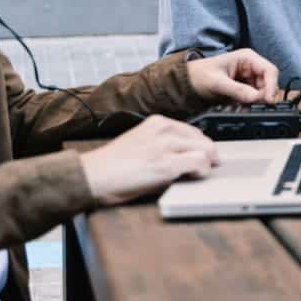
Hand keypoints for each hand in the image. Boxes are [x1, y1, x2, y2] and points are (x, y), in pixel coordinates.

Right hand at [79, 115, 218, 205]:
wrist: (92, 176)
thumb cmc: (113, 165)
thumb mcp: (141, 142)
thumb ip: (162, 143)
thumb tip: (186, 154)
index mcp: (157, 122)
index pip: (193, 131)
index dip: (201, 147)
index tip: (203, 157)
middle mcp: (164, 130)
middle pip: (204, 140)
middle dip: (208, 156)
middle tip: (206, 168)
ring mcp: (166, 146)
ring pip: (206, 150)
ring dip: (206, 165)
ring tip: (198, 175)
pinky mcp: (166, 165)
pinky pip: (199, 164)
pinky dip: (201, 172)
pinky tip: (193, 178)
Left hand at [188, 49, 278, 104]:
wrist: (187, 82)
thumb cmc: (199, 75)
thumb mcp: (218, 83)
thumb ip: (238, 90)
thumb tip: (256, 98)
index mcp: (247, 58)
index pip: (269, 70)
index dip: (271, 85)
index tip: (268, 100)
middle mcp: (250, 66)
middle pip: (268, 82)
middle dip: (264, 95)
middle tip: (256, 106)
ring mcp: (248, 78)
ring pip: (262, 91)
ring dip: (257, 100)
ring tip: (245, 106)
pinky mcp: (244, 88)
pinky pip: (254, 97)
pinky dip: (251, 103)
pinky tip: (242, 106)